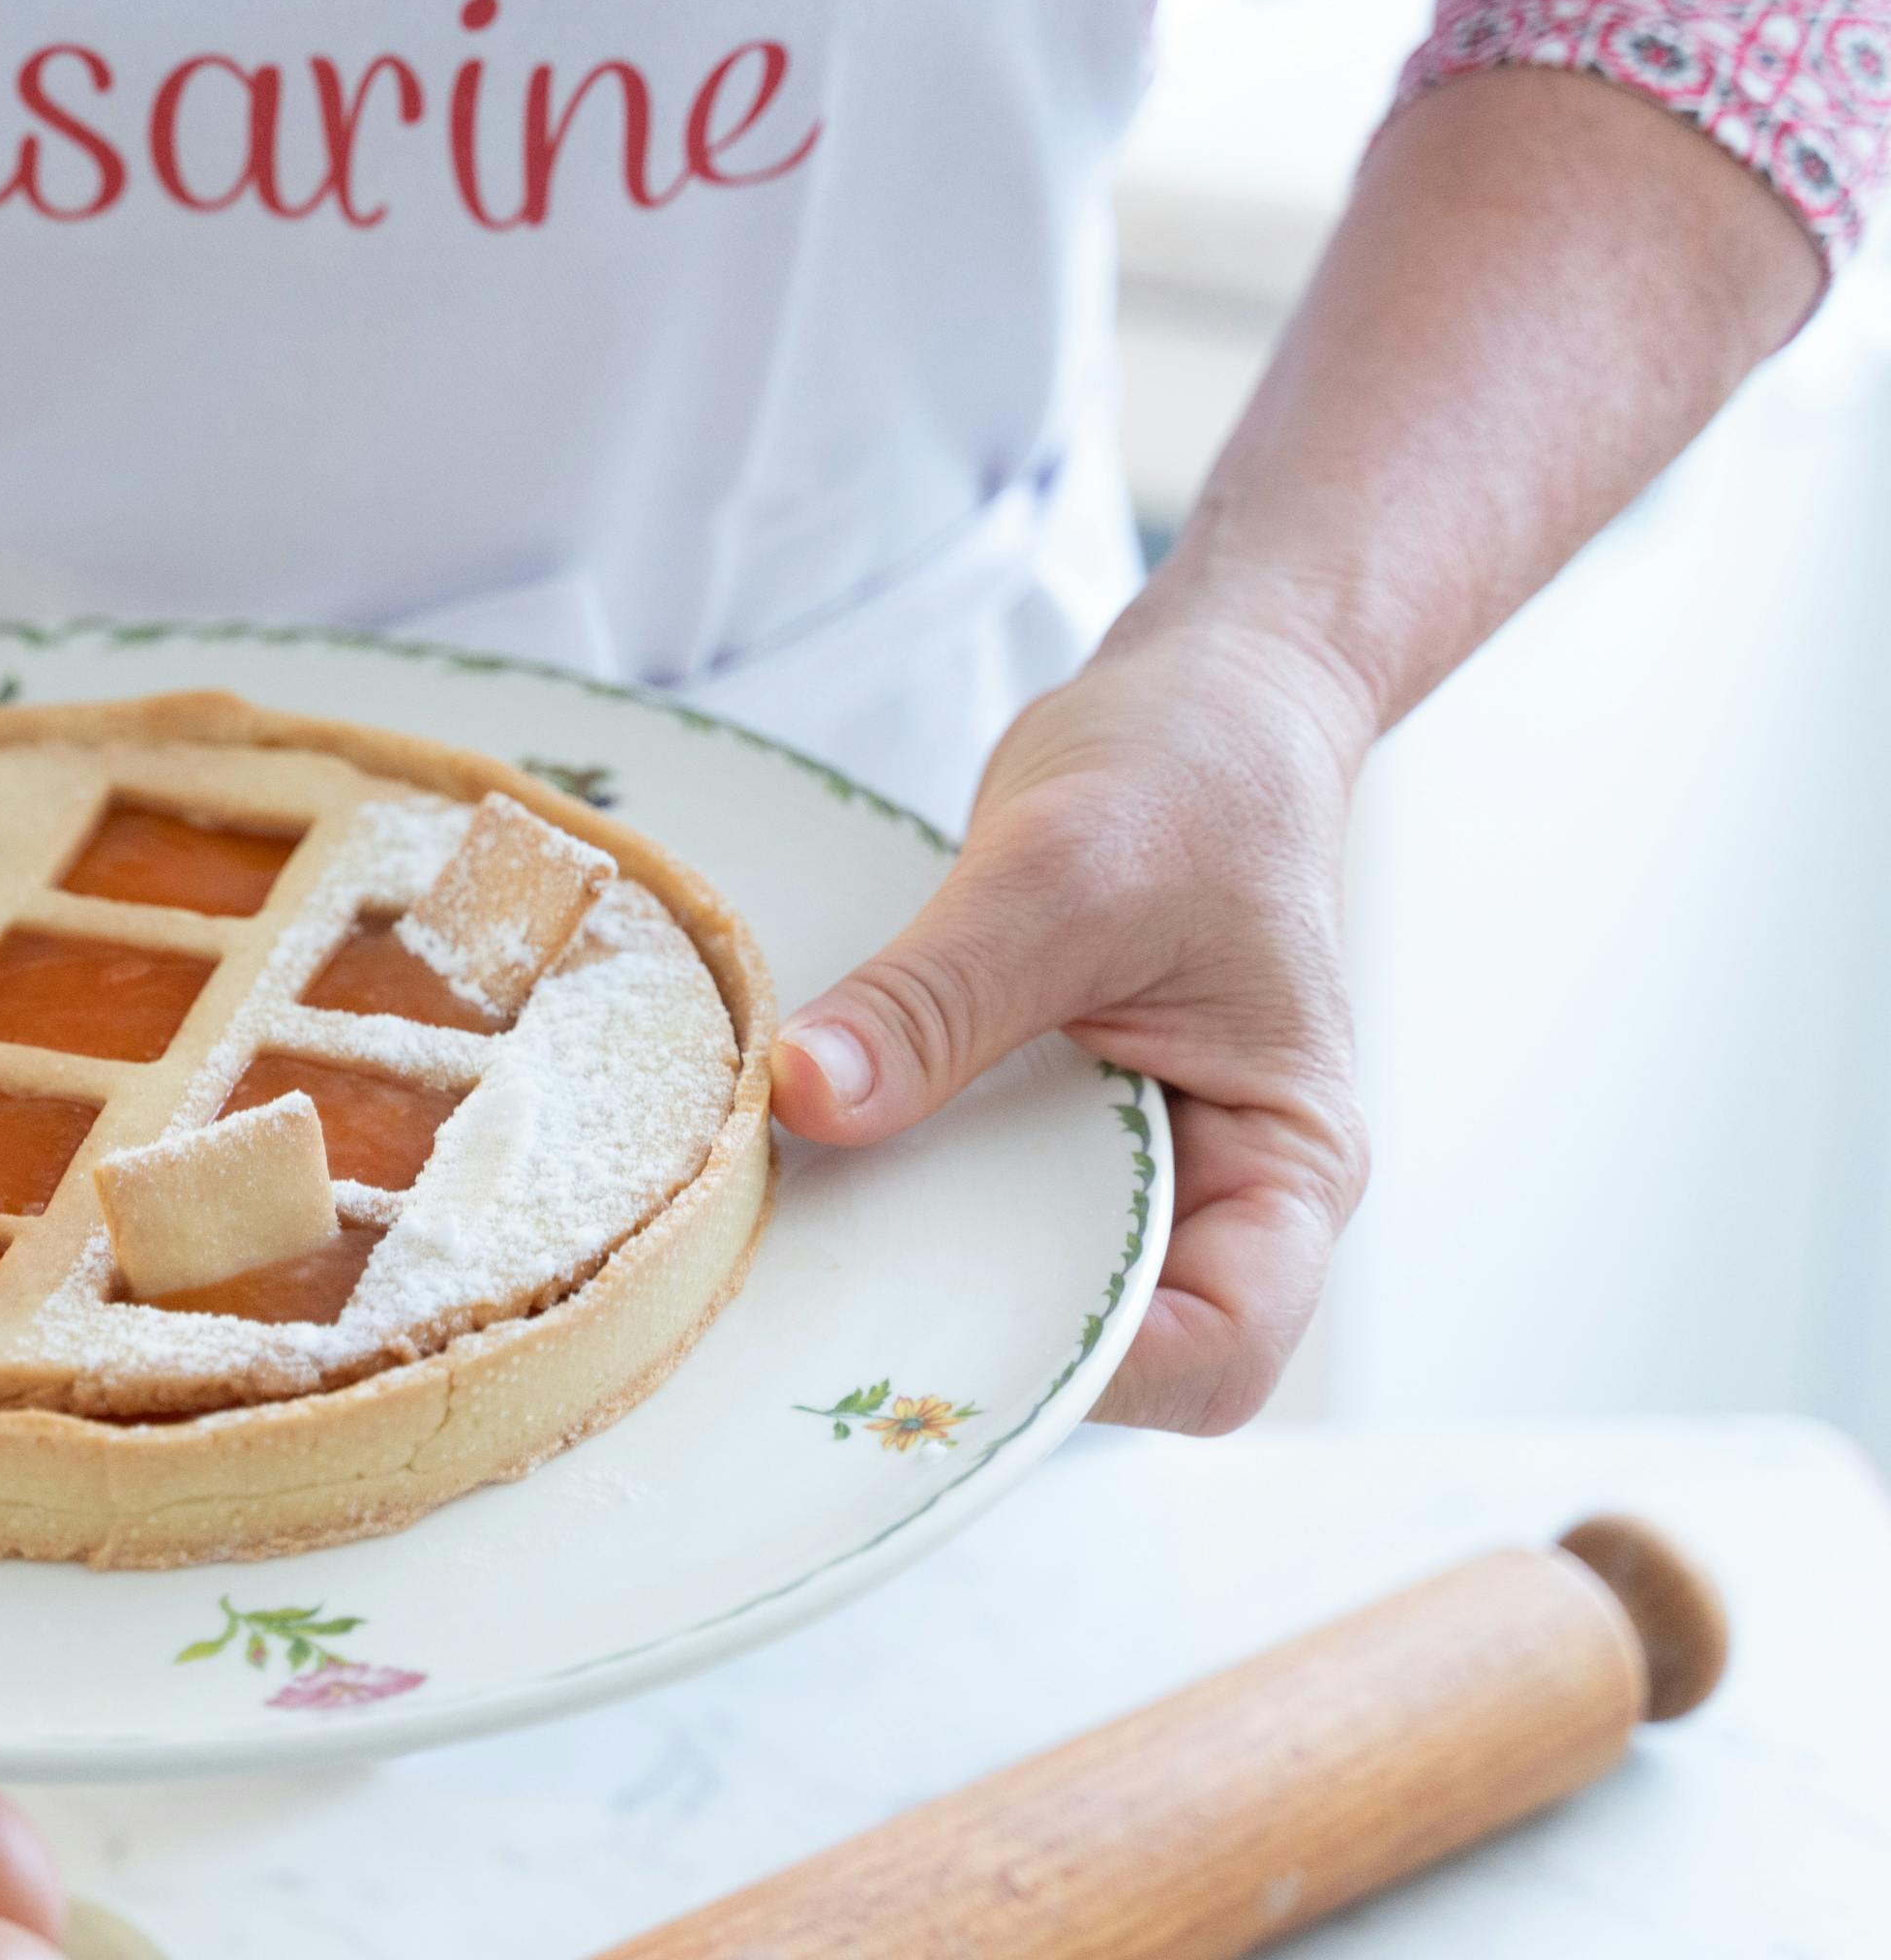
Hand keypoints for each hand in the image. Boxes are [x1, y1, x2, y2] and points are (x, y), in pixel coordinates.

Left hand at [764, 626, 1376, 1432]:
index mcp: (1288, 1163)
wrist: (1197, 706)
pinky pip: (969, 1204)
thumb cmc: (1186, 777)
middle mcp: (1219, 1194)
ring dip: (913, 1271)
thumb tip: (810, 1100)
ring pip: (1020, 1286)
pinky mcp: (1046, 1131)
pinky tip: (795, 1177)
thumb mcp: (1060, 875)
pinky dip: (891, 1197)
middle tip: (818, 1311)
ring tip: (790, 1249)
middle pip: (1105, 1349)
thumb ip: (938, 998)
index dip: (1094, 1373)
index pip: (1220, 1355)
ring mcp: (1132, 1170)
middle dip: (970, 1341)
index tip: (944, 1315)